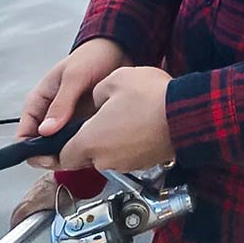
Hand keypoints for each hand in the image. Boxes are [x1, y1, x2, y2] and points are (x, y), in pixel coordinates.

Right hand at [17, 38, 128, 167]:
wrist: (120, 48)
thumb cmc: (93, 55)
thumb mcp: (75, 76)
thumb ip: (62, 102)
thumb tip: (46, 130)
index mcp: (41, 100)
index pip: (26, 131)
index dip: (29, 147)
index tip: (43, 156)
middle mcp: (53, 111)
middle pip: (44, 143)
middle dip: (52, 153)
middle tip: (67, 157)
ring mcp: (70, 117)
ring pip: (63, 143)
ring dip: (71, 150)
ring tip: (84, 152)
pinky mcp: (88, 120)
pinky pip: (83, 138)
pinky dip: (87, 143)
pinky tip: (97, 145)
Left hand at [57, 66, 173, 171]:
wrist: (187, 114)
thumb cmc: (151, 98)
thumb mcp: (116, 79)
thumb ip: (97, 91)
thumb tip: (98, 100)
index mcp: (89, 141)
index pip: (62, 156)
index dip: (58, 148)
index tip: (56, 145)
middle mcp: (104, 159)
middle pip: (86, 157)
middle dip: (89, 141)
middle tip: (102, 121)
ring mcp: (126, 163)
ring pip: (109, 156)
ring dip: (112, 142)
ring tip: (128, 118)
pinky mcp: (145, 163)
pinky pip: (129, 155)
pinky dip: (131, 144)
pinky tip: (143, 125)